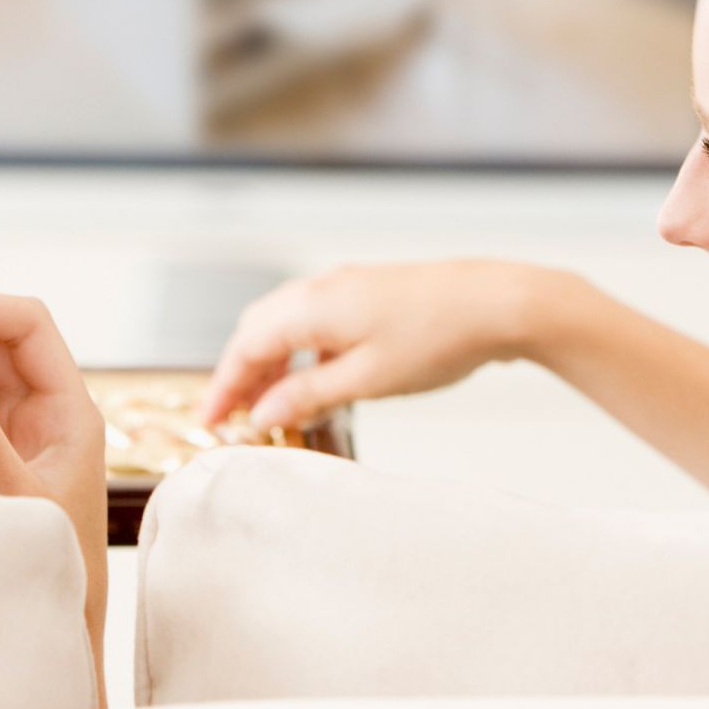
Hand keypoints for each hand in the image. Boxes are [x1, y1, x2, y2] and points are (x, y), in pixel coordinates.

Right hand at [198, 260, 572, 429]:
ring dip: (271, 361)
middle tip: (234, 415)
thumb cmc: (437, 338)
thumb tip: (263, 412)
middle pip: (259, 328)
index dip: (223, 387)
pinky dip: (300, 351)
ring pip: (287, 322)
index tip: (210, 422)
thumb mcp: (366, 380)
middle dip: (241, 372)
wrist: (498, 303)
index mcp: (312, 306)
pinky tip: (314, 381)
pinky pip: (316, 320)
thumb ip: (308, 395)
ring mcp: (347, 287)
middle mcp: (322, 288)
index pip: (246, 346)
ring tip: (270, 404)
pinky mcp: (370, 293)